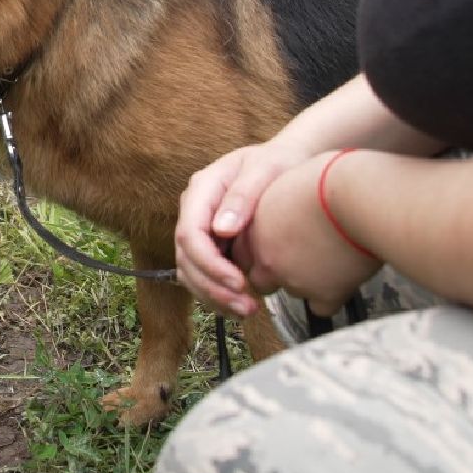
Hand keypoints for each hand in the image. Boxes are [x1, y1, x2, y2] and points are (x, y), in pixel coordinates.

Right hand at [173, 139, 319, 316]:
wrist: (286, 162)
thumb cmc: (277, 162)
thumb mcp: (264, 169)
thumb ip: (243, 196)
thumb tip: (222, 230)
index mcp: (202, 190)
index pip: (190, 234)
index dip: (210, 265)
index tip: (239, 283)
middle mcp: (194, 211)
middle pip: (186, 259)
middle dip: (212, 288)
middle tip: (247, 307)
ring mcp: (200, 228)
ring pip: (190, 272)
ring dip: (213, 297)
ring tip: (247, 311)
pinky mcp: (212, 244)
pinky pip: (204, 275)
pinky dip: (218, 294)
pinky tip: (242, 305)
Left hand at [230, 151, 383, 316]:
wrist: (357, 195)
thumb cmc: (325, 178)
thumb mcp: (284, 184)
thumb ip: (269, 210)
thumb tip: (269, 219)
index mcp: (255, 231)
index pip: (243, 255)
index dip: (262, 250)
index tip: (280, 242)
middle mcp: (268, 259)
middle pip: (262, 279)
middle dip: (277, 272)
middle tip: (302, 252)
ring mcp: (294, 280)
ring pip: (292, 291)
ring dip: (305, 280)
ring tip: (328, 254)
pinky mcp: (323, 294)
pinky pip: (321, 307)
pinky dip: (330, 295)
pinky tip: (342, 274)